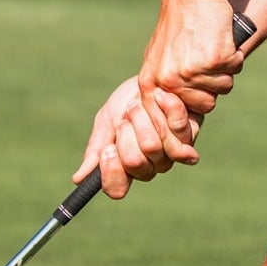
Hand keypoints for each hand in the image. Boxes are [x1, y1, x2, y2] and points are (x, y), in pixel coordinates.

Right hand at [75, 74, 202, 200]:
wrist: (154, 77)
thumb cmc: (128, 101)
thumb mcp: (107, 122)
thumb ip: (96, 150)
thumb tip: (78, 179)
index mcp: (125, 168)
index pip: (116, 189)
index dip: (111, 171)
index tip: (107, 149)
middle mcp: (149, 167)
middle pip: (133, 163)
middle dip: (125, 132)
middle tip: (127, 117)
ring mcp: (169, 155)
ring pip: (152, 146)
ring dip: (142, 116)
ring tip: (141, 102)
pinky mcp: (188, 138)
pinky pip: (176, 132)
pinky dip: (166, 108)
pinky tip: (160, 96)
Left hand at [139, 0, 244, 118]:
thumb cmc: (179, 24)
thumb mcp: (160, 57)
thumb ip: (166, 87)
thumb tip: (179, 120)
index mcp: (151, 84)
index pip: (171, 122)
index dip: (186, 122)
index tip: (193, 119)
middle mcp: (169, 82)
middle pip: (205, 105)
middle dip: (210, 85)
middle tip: (202, 57)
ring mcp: (191, 72)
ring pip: (223, 88)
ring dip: (223, 69)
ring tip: (209, 45)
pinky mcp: (214, 60)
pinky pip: (235, 69)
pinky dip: (233, 55)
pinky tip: (219, 38)